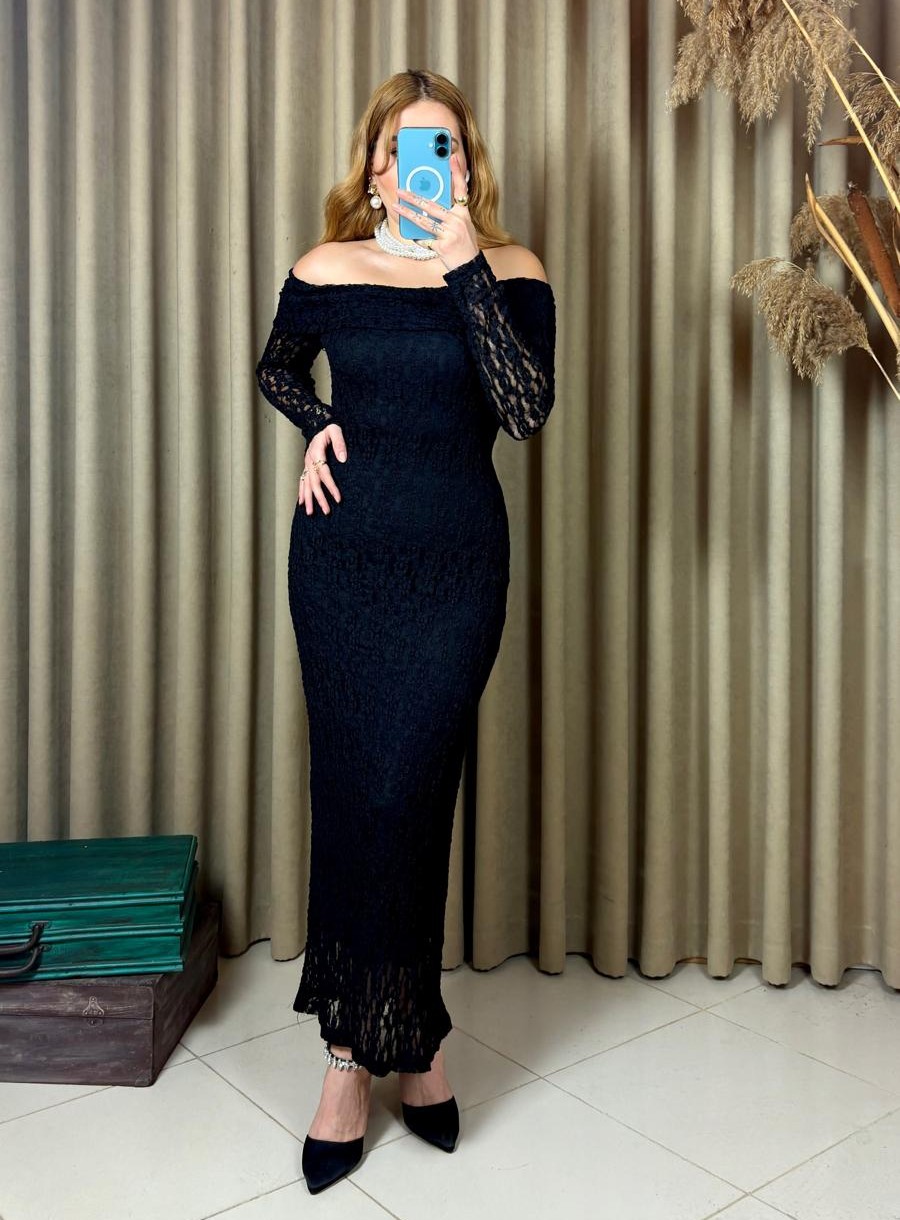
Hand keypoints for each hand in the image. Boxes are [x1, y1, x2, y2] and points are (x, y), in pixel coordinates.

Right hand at [300, 423, 345, 514]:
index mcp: (316, 452)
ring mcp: (306, 464)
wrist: (318, 422)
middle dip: (319, 498)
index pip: (324, 473)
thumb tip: (343, 459)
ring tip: (310, 513)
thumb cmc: (329, 427)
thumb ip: (339, 443)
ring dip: (308, 499)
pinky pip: (302, 481)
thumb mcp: (336, 430)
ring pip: (306, 484)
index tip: (338, 499)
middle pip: (314, 483)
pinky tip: (301, 503)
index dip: (331, 487)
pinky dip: (301, 492)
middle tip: (327, 512)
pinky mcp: (306, 466)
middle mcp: (309, 460)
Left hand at [390, 153, 478, 273]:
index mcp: (464, 213)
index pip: (461, 188)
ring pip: (424, 220)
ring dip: (407, 213)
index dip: (456, 171)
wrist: (470, 268)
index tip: (451, 156)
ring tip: (396, 206)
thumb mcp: (463, 226)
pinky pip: (425, 239)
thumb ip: (450, 214)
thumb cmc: (465, 245)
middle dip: (414, 197)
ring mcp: (450, 233)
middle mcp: (458, 221)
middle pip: (433, 205)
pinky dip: (416, 237)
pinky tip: (407, 232)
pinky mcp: (443, 246)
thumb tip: (429, 205)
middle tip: (401, 190)